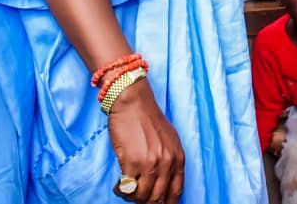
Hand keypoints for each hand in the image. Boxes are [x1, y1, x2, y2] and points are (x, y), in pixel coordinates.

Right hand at [107, 78, 184, 202]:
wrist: (132, 102)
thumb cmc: (147, 118)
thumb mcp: (169, 139)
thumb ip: (169, 161)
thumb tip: (163, 184)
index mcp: (178, 158)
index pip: (175, 193)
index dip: (166, 203)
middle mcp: (167, 163)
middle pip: (157, 199)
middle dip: (145, 202)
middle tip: (137, 197)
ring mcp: (150, 164)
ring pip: (141, 197)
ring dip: (132, 197)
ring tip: (126, 189)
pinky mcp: (132, 162)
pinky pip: (127, 188)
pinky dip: (121, 190)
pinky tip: (118, 184)